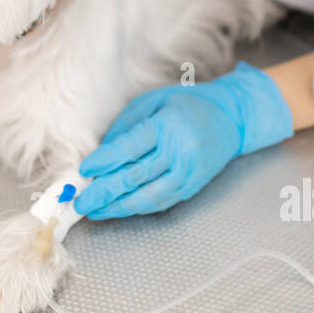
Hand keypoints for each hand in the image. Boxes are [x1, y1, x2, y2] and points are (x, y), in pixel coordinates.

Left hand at [74, 62, 293, 218]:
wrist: (232, 118)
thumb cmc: (187, 105)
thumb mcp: (154, 101)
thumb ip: (127, 126)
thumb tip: (101, 154)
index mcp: (168, 125)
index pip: (131, 147)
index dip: (106, 161)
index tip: (84, 170)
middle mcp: (180, 151)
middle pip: (136, 176)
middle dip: (105, 192)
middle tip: (81, 202)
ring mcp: (188, 172)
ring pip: (148, 195)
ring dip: (118, 206)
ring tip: (94, 211)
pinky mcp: (192, 186)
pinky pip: (161, 201)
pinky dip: (137, 208)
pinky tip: (118, 209)